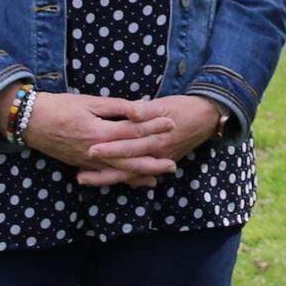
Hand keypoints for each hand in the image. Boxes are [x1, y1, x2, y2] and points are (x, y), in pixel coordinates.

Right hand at [19, 91, 178, 186]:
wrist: (31, 122)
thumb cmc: (61, 107)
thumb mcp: (90, 102)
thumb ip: (118, 107)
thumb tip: (142, 109)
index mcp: (99, 132)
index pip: (133, 132)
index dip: (154, 127)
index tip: (171, 122)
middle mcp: (95, 152)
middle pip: (130, 159)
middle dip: (153, 161)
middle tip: (173, 163)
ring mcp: (88, 161)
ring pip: (119, 171)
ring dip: (140, 174)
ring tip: (159, 176)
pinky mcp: (82, 165)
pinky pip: (106, 175)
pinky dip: (122, 178)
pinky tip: (135, 180)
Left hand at [79, 95, 225, 186]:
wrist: (206, 118)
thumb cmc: (183, 107)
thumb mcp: (165, 104)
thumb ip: (146, 109)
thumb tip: (132, 112)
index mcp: (156, 137)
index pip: (128, 144)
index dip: (110, 148)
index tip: (90, 150)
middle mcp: (156, 153)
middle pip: (126, 165)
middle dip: (103, 171)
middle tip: (79, 176)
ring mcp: (158, 160)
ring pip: (130, 174)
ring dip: (107, 179)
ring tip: (85, 180)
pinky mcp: (160, 162)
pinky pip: (139, 174)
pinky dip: (124, 180)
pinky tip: (108, 182)